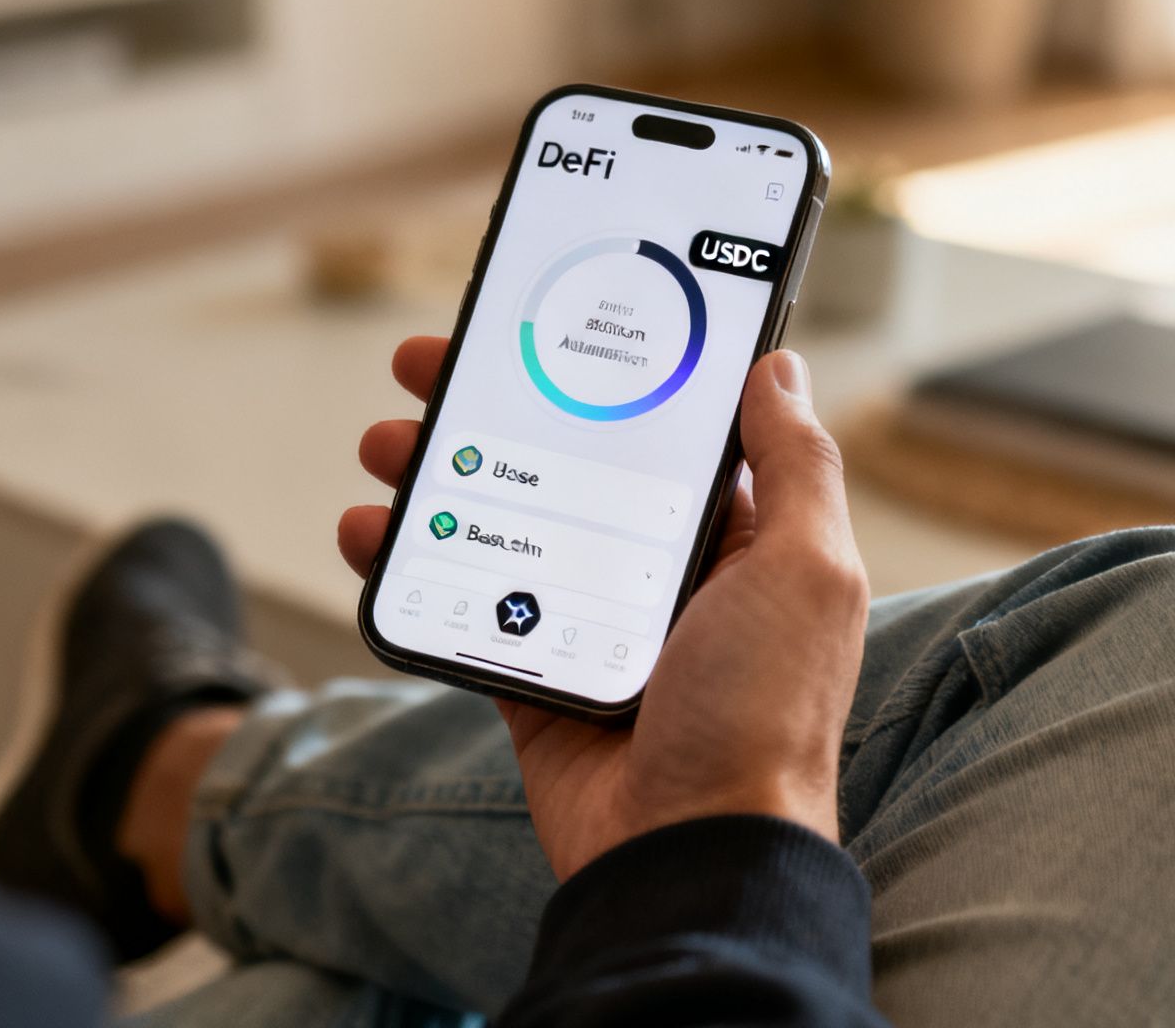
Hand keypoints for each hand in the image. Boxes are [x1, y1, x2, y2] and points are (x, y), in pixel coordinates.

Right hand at [340, 338, 868, 878]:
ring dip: (434, 474)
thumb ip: (798, 465)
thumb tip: (779, 364)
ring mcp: (588, 625)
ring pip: (500, 521)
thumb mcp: (807, 571)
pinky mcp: (531, 675)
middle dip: (491, 408)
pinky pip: (462, 601)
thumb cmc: (764, 713)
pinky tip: (367, 533)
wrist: (690, 851)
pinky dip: (409, 564)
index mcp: (732, 540)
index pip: (659, 430)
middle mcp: (658, 574)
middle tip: (428, 365)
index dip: (601, 373)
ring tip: (385, 443)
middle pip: (561, 463)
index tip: (542, 321)